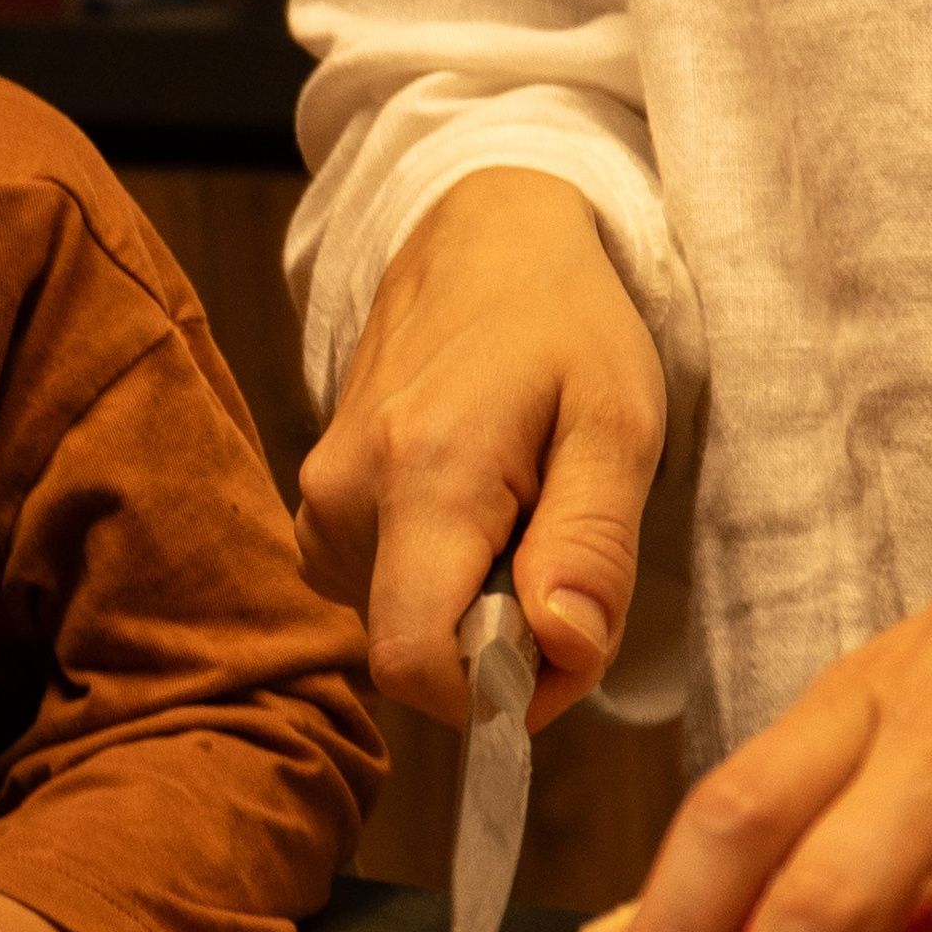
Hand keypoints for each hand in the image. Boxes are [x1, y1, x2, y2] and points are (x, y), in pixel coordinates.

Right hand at [294, 169, 665, 730]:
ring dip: (471, 605)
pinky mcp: (313, 507)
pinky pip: (379, 591)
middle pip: (415, 650)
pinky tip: (475, 508)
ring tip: (519, 510)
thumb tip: (562, 651)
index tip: (565, 648)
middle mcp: (344, 496)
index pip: (415, 660)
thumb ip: (593, 545)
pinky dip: (438, 579)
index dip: (497, 693)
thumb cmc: (563, 324)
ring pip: (399, 624)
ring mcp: (316, 502)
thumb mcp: (618, 422)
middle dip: (499, 642)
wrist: (476, 238)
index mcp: (423, 474)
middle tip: (559, 551)